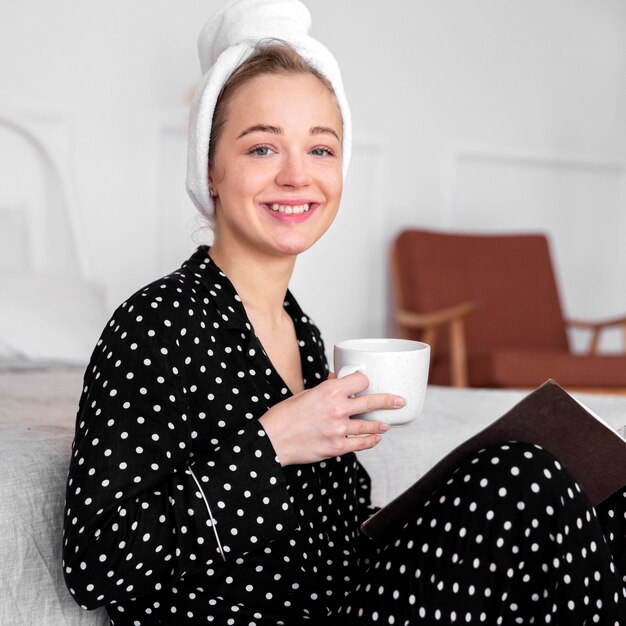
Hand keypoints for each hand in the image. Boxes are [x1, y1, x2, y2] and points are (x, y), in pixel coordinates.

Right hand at [258, 372, 404, 465]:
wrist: (272, 440)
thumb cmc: (284, 416)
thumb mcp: (304, 394)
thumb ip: (324, 388)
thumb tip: (335, 380)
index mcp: (329, 391)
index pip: (360, 381)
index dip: (364, 381)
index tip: (367, 383)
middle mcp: (337, 408)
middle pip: (371, 402)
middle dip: (389, 401)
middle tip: (399, 401)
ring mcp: (339, 429)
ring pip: (369, 425)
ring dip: (380, 424)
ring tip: (386, 424)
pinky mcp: (337, 447)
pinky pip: (361, 443)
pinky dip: (371, 441)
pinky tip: (376, 439)